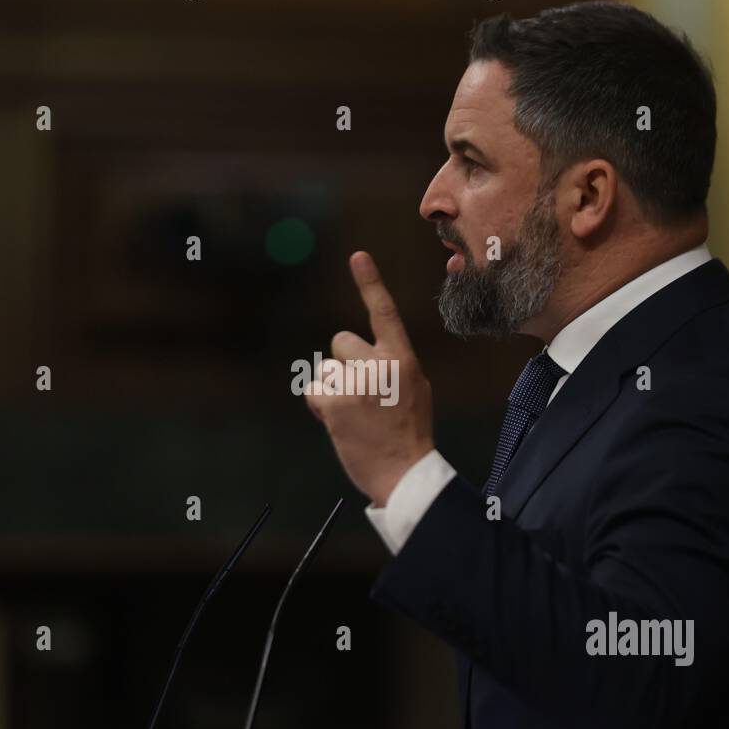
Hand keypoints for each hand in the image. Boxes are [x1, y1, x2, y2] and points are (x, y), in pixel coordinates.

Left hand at [305, 251, 434, 506]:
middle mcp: (380, 364)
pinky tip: (341, 423)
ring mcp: (356, 383)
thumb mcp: (414, 390)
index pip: (384, 313)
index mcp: (403, 359)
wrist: (404, 472)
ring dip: (333, 390)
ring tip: (355, 416)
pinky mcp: (334, 403)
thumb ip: (394, 365)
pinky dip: (321, 407)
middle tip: (361, 395)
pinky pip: (314, 391)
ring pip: (326, 370)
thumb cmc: (408, 433)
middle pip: (340, 342)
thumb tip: (370, 354)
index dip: (370, 283)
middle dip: (344, 365)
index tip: (357, 257)